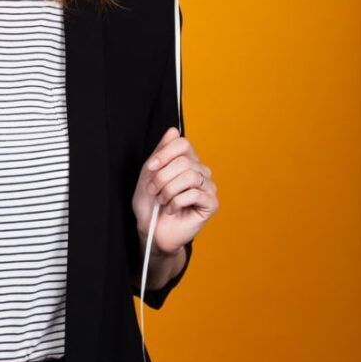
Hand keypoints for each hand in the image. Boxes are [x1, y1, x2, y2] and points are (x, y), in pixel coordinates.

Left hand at [132, 126, 218, 255]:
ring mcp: (208, 187)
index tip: (150, 168)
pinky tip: (173, 209)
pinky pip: (194, 194)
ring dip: (169, 190)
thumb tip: (173, 130)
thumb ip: (160, 152)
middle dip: (163, 177)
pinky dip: (177, 202)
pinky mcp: (211, 204)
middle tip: (153, 190)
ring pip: (190, 176)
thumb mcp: (149, 174)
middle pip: (184, 161)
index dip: (164, 154)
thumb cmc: (150, 203)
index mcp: (187, 161)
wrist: (152, 231)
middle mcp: (201, 171)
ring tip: (162, 200)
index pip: (182, 144)